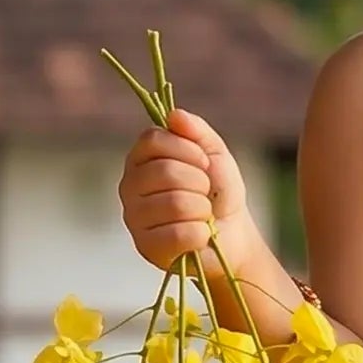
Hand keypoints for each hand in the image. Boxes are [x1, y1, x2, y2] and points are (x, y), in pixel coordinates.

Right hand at [118, 107, 251, 270]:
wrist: (232, 235)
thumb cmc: (219, 192)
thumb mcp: (214, 153)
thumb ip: (196, 130)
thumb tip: (174, 115)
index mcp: (141, 159)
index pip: (153, 140)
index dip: (187, 150)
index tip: (205, 162)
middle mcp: (129, 186)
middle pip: (165, 171)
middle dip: (200, 182)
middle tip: (206, 193)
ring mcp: (134, 218)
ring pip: (174, 203)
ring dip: (202, 209)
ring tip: (203, 214)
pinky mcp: (146, 247)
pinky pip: (177, 234)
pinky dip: (200, 234)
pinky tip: (200, 235)